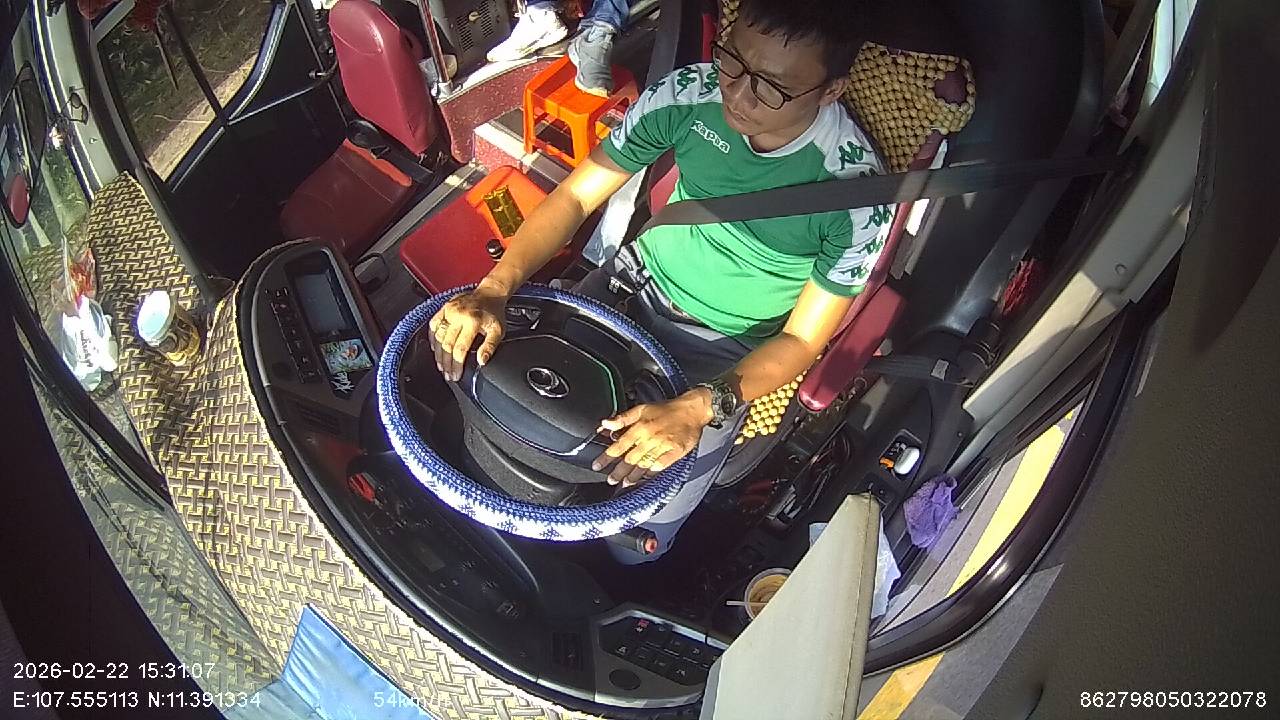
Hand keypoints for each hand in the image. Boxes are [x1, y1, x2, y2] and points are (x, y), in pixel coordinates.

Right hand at [428, 284, 507, 381]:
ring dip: (438, 354)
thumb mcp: (498, 331)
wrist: (489, 293)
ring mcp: (449, 311)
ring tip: (441, 366)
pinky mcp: (444, 308)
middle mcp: (458, 315)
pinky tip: (435, 349)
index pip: (460, 348)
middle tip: (447, 375)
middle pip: (447, 345)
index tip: (456, 375)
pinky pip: (433, 325)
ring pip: (438, 337)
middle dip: (446, 363)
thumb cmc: (494, 313)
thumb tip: (481, 361)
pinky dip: (432, 338)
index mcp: (472, 321)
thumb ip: (490, 347)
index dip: (456, 364)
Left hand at [591, 388, 713, 486]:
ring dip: (633, 475)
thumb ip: (622, 418)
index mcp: (640, 427)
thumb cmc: (666, 410)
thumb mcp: (641, 409)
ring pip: (645, 463)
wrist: (692, 410)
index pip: (619, 445)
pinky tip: (646, 478)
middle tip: (610, 480)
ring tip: (625, 483)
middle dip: (619, 471)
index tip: (597, 465)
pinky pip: (662, 465)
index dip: (607, 457)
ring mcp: (663, 446)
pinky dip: (653, 472)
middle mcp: (650, 438)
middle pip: (631, 458)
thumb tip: (604, 424)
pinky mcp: (676, 451)